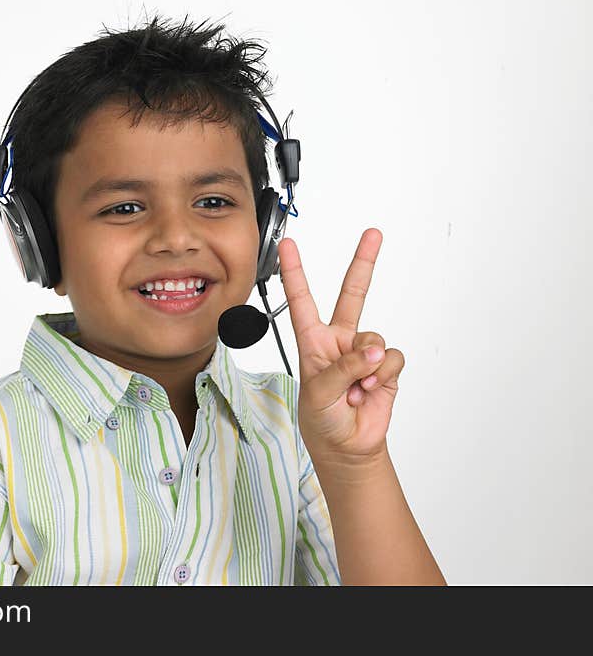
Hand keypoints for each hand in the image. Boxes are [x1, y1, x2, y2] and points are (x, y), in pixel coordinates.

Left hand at [277, 229, 404, 464]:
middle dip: (363, 263)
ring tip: (353, 390)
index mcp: (312, 341)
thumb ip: (343, 368)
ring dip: (366, 366)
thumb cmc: (321, 419)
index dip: (294, 272)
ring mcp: (363, 352)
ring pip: (374, 339)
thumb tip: (374, 350)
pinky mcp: (385, 367)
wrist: (346, 446)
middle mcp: (339, 340)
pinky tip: (368, 392)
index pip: (301, 300)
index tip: (288, 245)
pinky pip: (392, 358)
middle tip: (373, 234)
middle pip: (352, 294)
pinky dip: (382, 375)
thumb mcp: (318, 393)